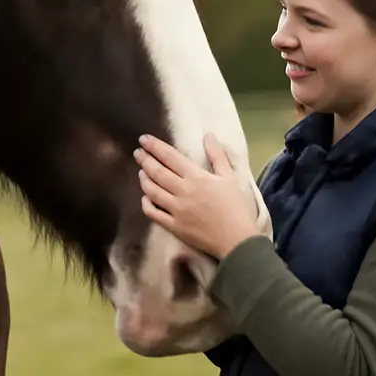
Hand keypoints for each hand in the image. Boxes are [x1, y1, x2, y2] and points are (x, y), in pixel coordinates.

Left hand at [133, 132, 261, 259]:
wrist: (237, 240)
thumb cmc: (236, 207)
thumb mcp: (229, 177)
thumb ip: (217, 155)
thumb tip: (208, 135)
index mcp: (196, 177)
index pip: (170, 157)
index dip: (155, 147)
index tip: (143, 139)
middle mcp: (182, 191)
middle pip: (157, 172)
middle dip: (145, 160)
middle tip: (137, 152)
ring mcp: (176, 210)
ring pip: (152, 191)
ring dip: (144, 179)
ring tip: (141, 171)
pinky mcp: (174, 226)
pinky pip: (153, 213)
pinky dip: (146, 204)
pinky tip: (145, 198)